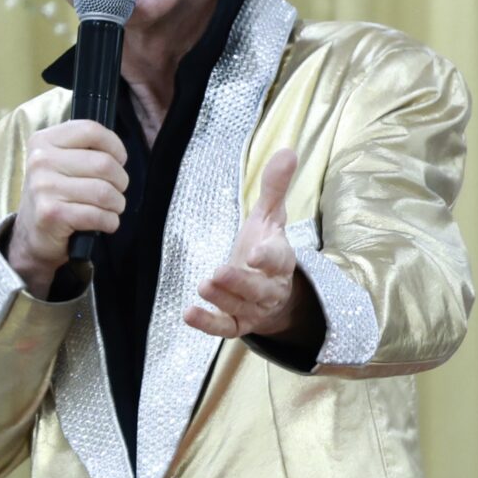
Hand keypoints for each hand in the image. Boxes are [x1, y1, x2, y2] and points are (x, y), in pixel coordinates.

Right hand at [7, 118, 127, 291]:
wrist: (32, 235)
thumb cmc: (56, 195)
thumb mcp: (61, 162)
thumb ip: (85, 149)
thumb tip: (118, 153)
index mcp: (43, 141)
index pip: (91, 130)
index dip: (115, 147)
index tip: (118, 161)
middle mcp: (40, 161)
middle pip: (104, 163)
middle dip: (120, 182)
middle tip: (115, 191)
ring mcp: (43, 188)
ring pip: (105, 192)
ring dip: (116, 204)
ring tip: (110, 208)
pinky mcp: (51, 214)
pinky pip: (98, 215)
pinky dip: (110, 222)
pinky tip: (103, 223)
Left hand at [185, 150, 311, 339]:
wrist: (272, 292)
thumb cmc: (266, 248)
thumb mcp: (270, 218)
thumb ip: (275, 188)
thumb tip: (288, 150)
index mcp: (280, 260)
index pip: (278, 259)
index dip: (268, 257)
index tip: (257, 252)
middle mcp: (270, 287)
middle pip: (259, 288)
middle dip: (241, 282)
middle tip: (219, 272)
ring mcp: (254, 308)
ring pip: (241, 307)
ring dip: (223, 298)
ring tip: (203, 285)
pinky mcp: (238, 323)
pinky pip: (224, 327)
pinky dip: (208, 323)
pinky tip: (189, 314)